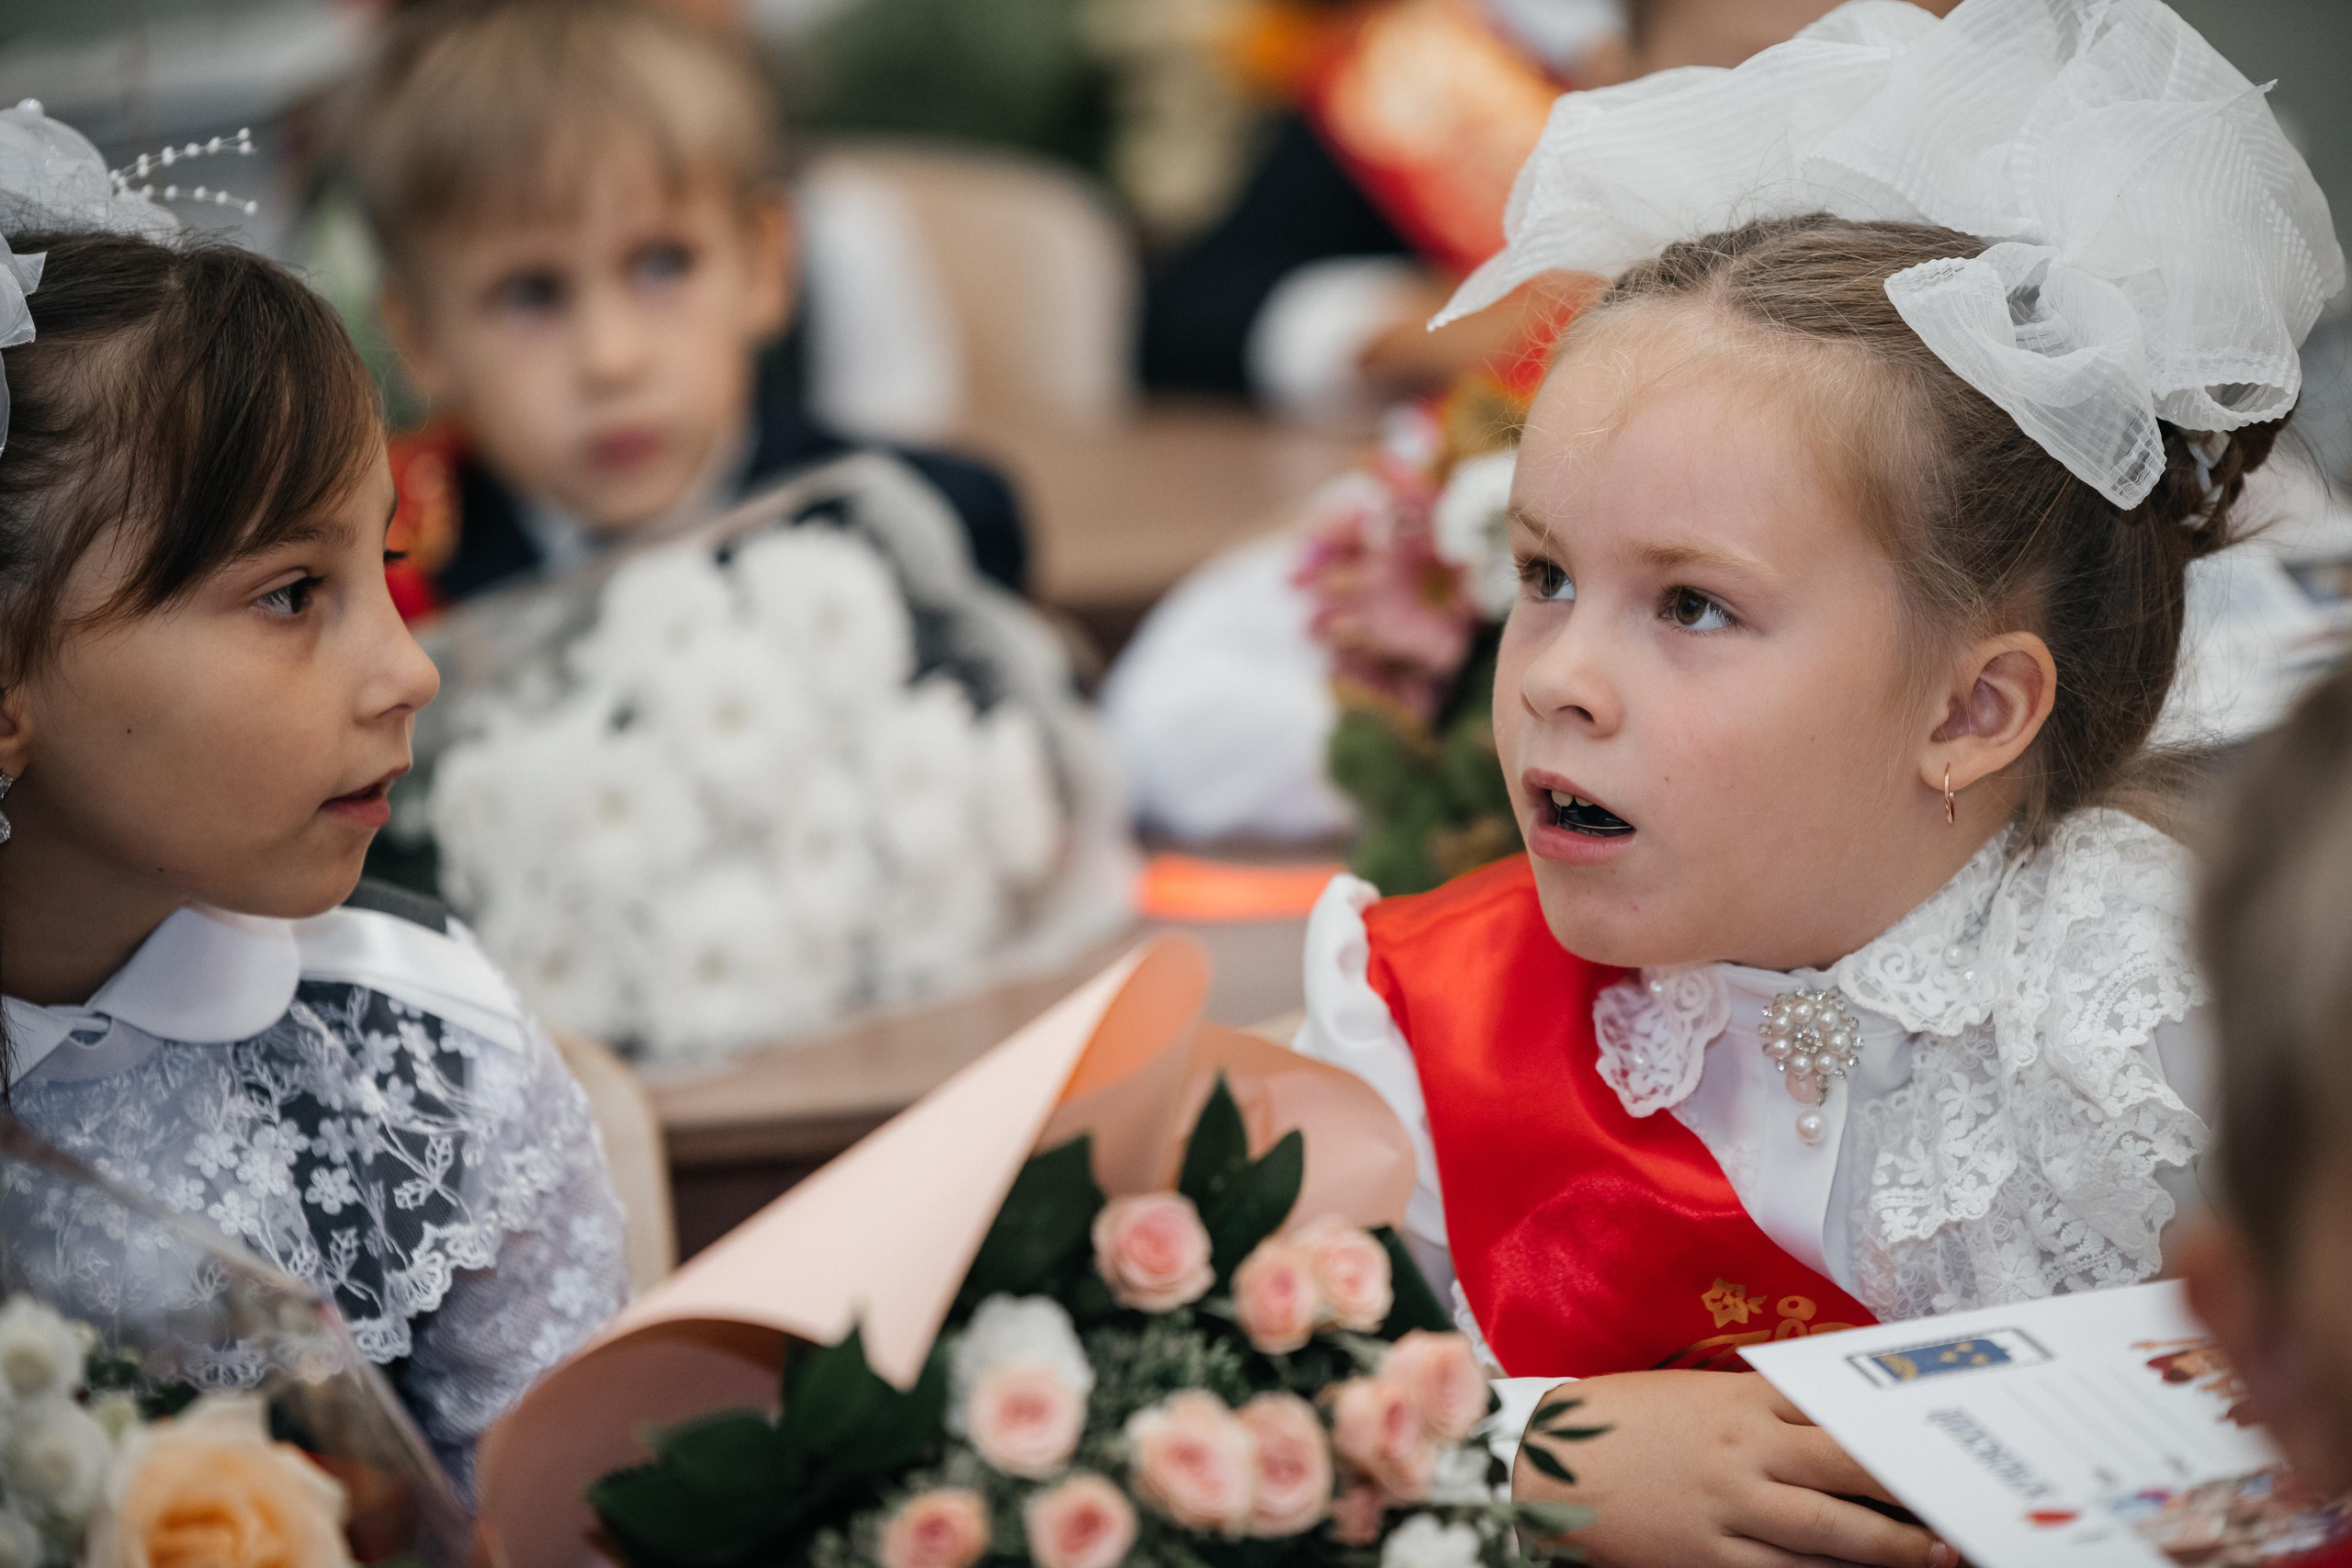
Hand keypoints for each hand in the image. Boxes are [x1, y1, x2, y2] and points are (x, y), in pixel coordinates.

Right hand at [1512, 1370, 1957, 1567]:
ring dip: (1891, 1546)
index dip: (1897, 1426)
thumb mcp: (1695, 1394)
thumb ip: (1763, 1402)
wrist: (1542, 1459)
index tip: (1944, 1435)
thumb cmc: (1623, 1421)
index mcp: (1742, 1398)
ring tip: (1939, 1554)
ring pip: (1829, 1530)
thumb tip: (1836, 1415)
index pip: (1838, 1407)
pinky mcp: (1706, 1554)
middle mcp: (1743, 1449)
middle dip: (1914, 1490)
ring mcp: (1727, 1505)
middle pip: (1849, 1466)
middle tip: (1967, 1504)